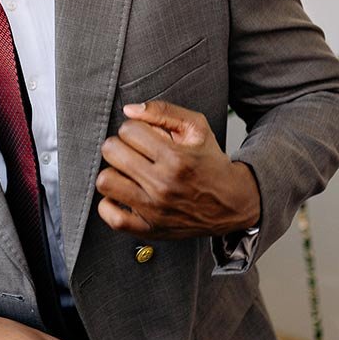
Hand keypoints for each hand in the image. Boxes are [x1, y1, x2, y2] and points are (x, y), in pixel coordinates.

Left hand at [96, 99, 259, 238]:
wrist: (233, 203)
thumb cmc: (210, 162)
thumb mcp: (196, 127)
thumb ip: (163, 111)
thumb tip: (129, 109)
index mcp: (175, 158)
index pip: (128, 130)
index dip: (133, 129)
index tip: (142, 136)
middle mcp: (163, 184)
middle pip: (112, 152)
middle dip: (119, 146)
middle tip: (132, 152)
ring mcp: (154, 209)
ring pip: (105, 181)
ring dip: (113, 172)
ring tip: (127, 173)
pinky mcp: (149, 229)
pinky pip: (111, 217)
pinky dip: (109, 205)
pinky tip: (122, 195)